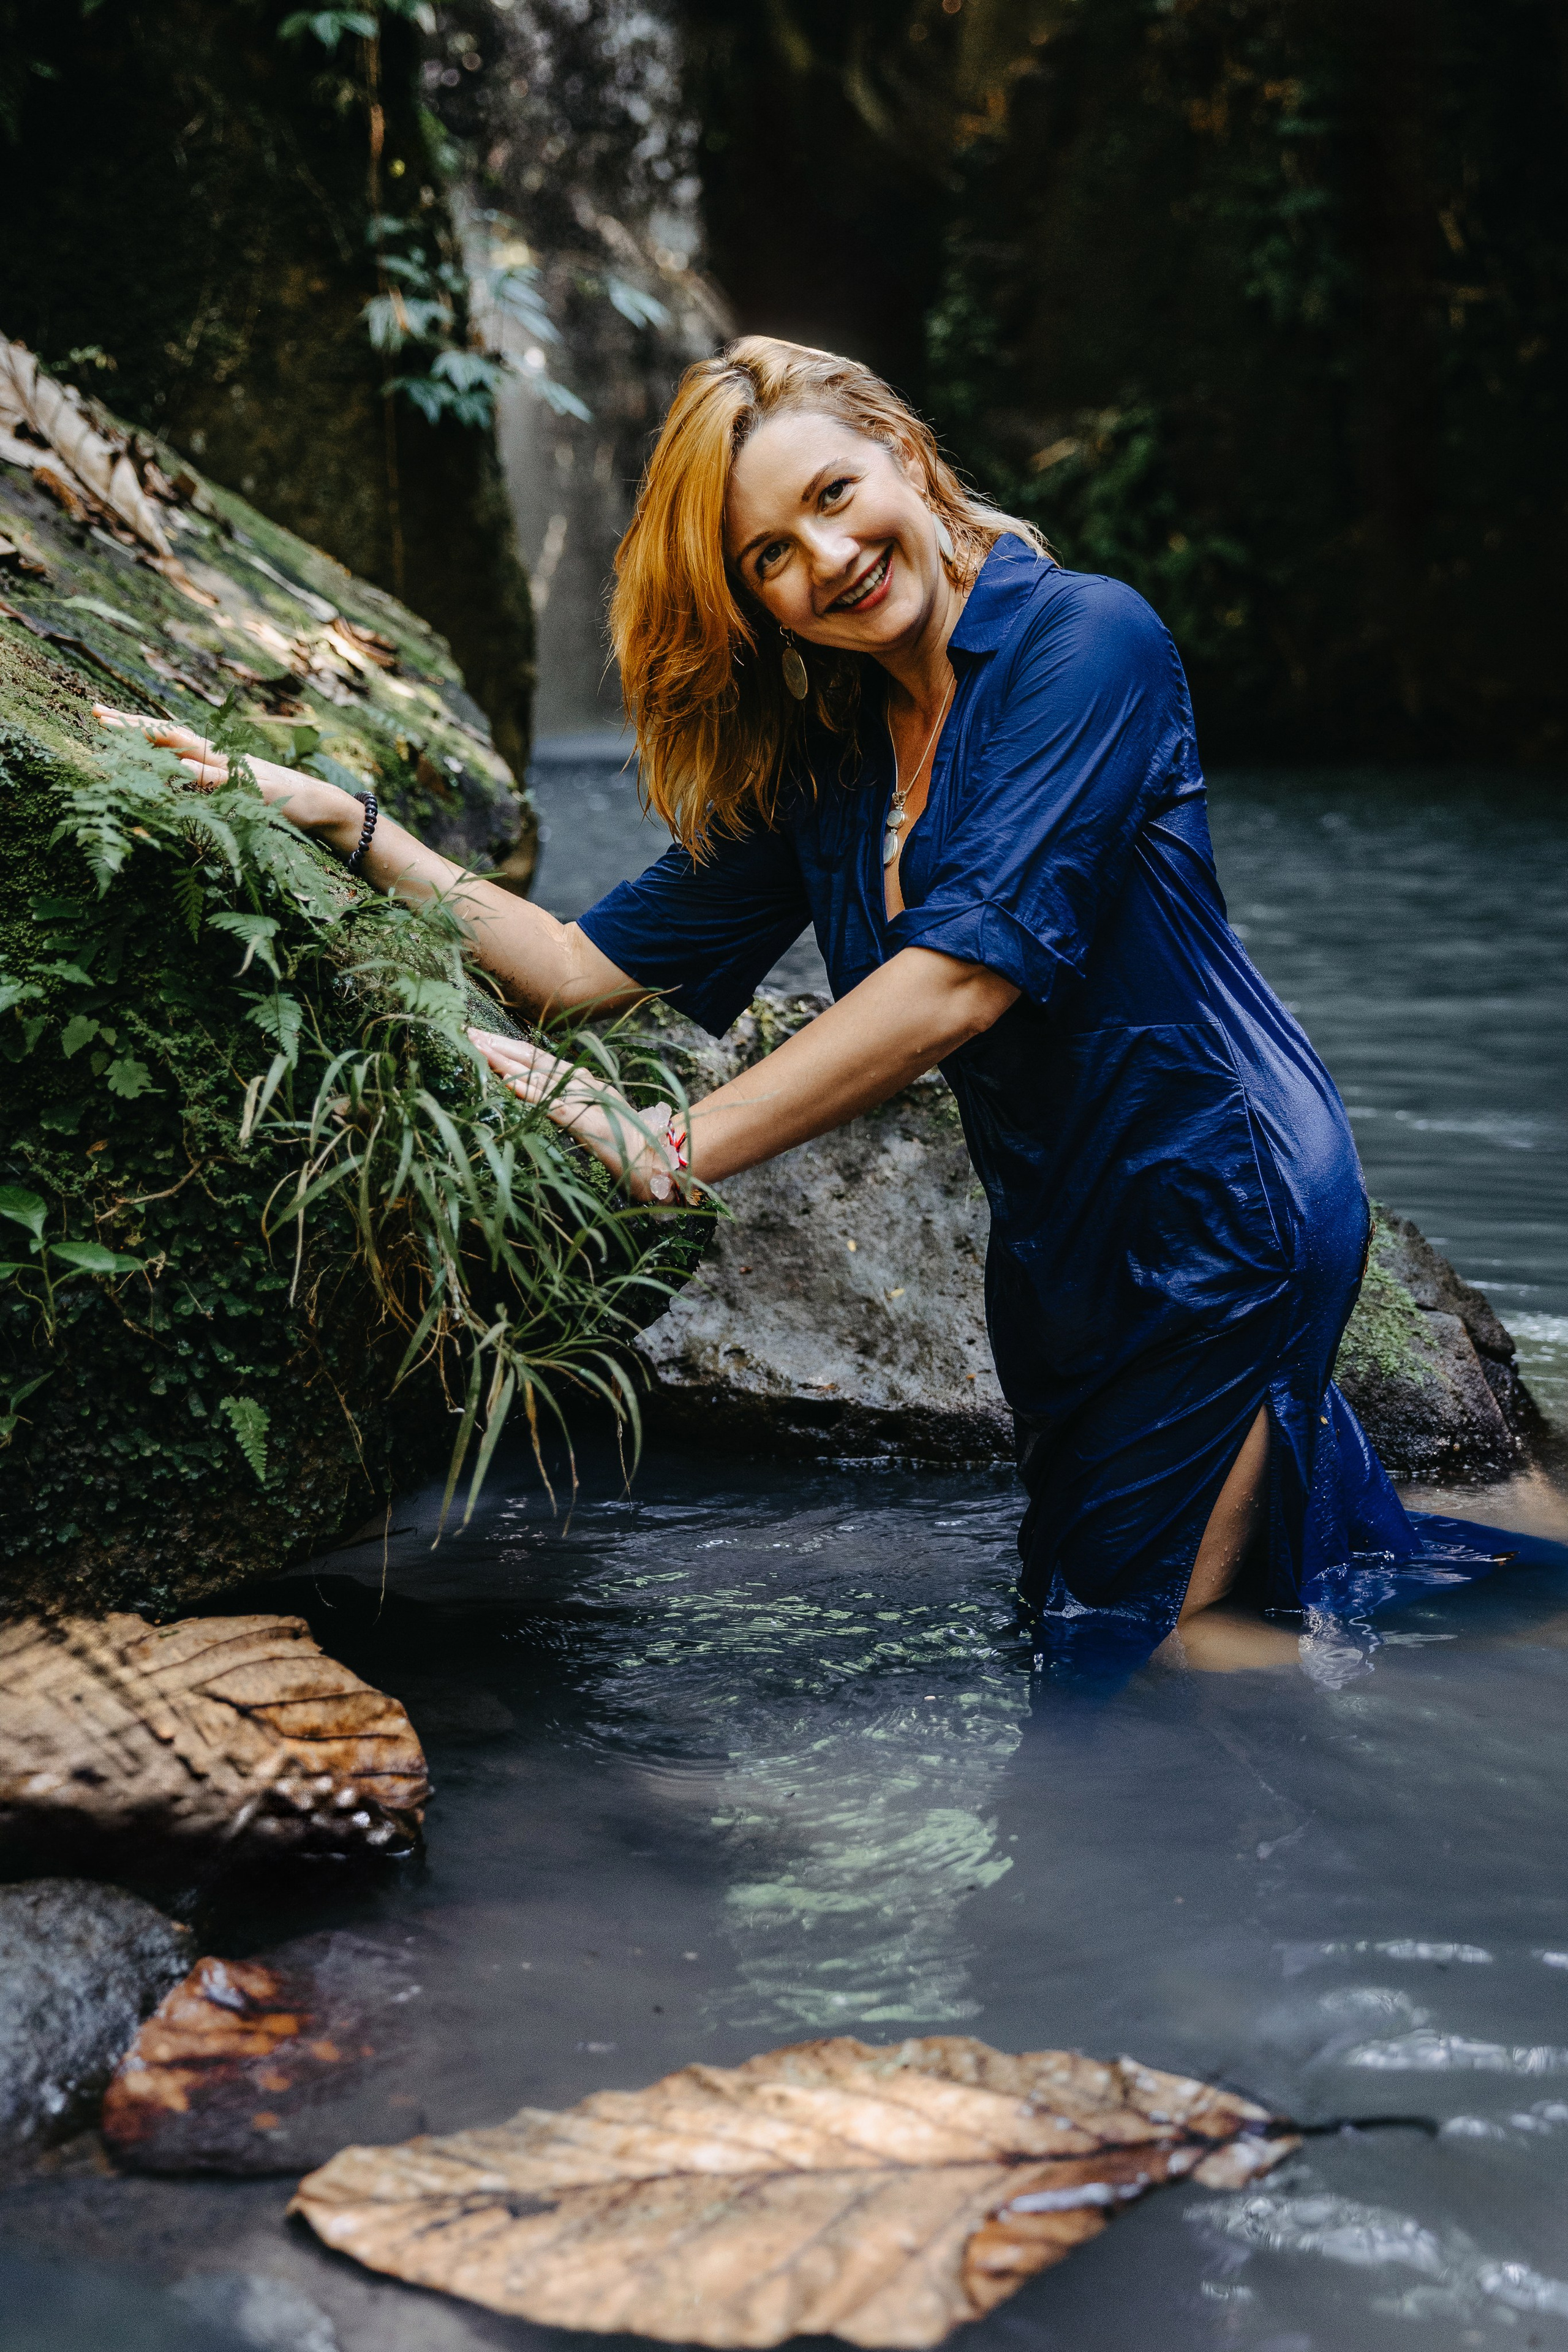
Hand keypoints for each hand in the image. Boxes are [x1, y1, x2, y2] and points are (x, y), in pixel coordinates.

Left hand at [94, 707, 364, 856]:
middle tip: (96, 712)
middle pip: (171, 735)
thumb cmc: (278, 801)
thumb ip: (208, 785)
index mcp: (213, 758)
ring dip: (159, 740)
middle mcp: (220, 757)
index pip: (166, 737)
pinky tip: (181, 766)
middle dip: (134, 725)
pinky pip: (224, 781)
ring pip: (192, 751)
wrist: (321, 805)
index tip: (99, 714)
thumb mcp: (237, 792)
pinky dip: (203, 773)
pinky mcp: (253, 788)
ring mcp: (236, 771)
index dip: (133, 726)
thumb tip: (175, 776)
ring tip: (125, 730)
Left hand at [468, 1026, 689, 1203]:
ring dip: (506, 1061)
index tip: (481, 1037)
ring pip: (538, 1074)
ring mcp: (582, 1100)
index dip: (510, 1046)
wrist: (655, 1161)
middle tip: (468, 1033)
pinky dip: (528, 1092)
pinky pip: (550, 1103)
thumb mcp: (595, 1117)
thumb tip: (538, 1095)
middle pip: (534, 1058)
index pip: (539, 1058)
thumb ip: (571, 1104)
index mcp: (582, 1081)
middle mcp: (581, 1083)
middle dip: (499, 1045)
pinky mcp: (583, 1121)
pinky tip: (507, 1083)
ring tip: (478, 1048)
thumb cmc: (626, 1143)